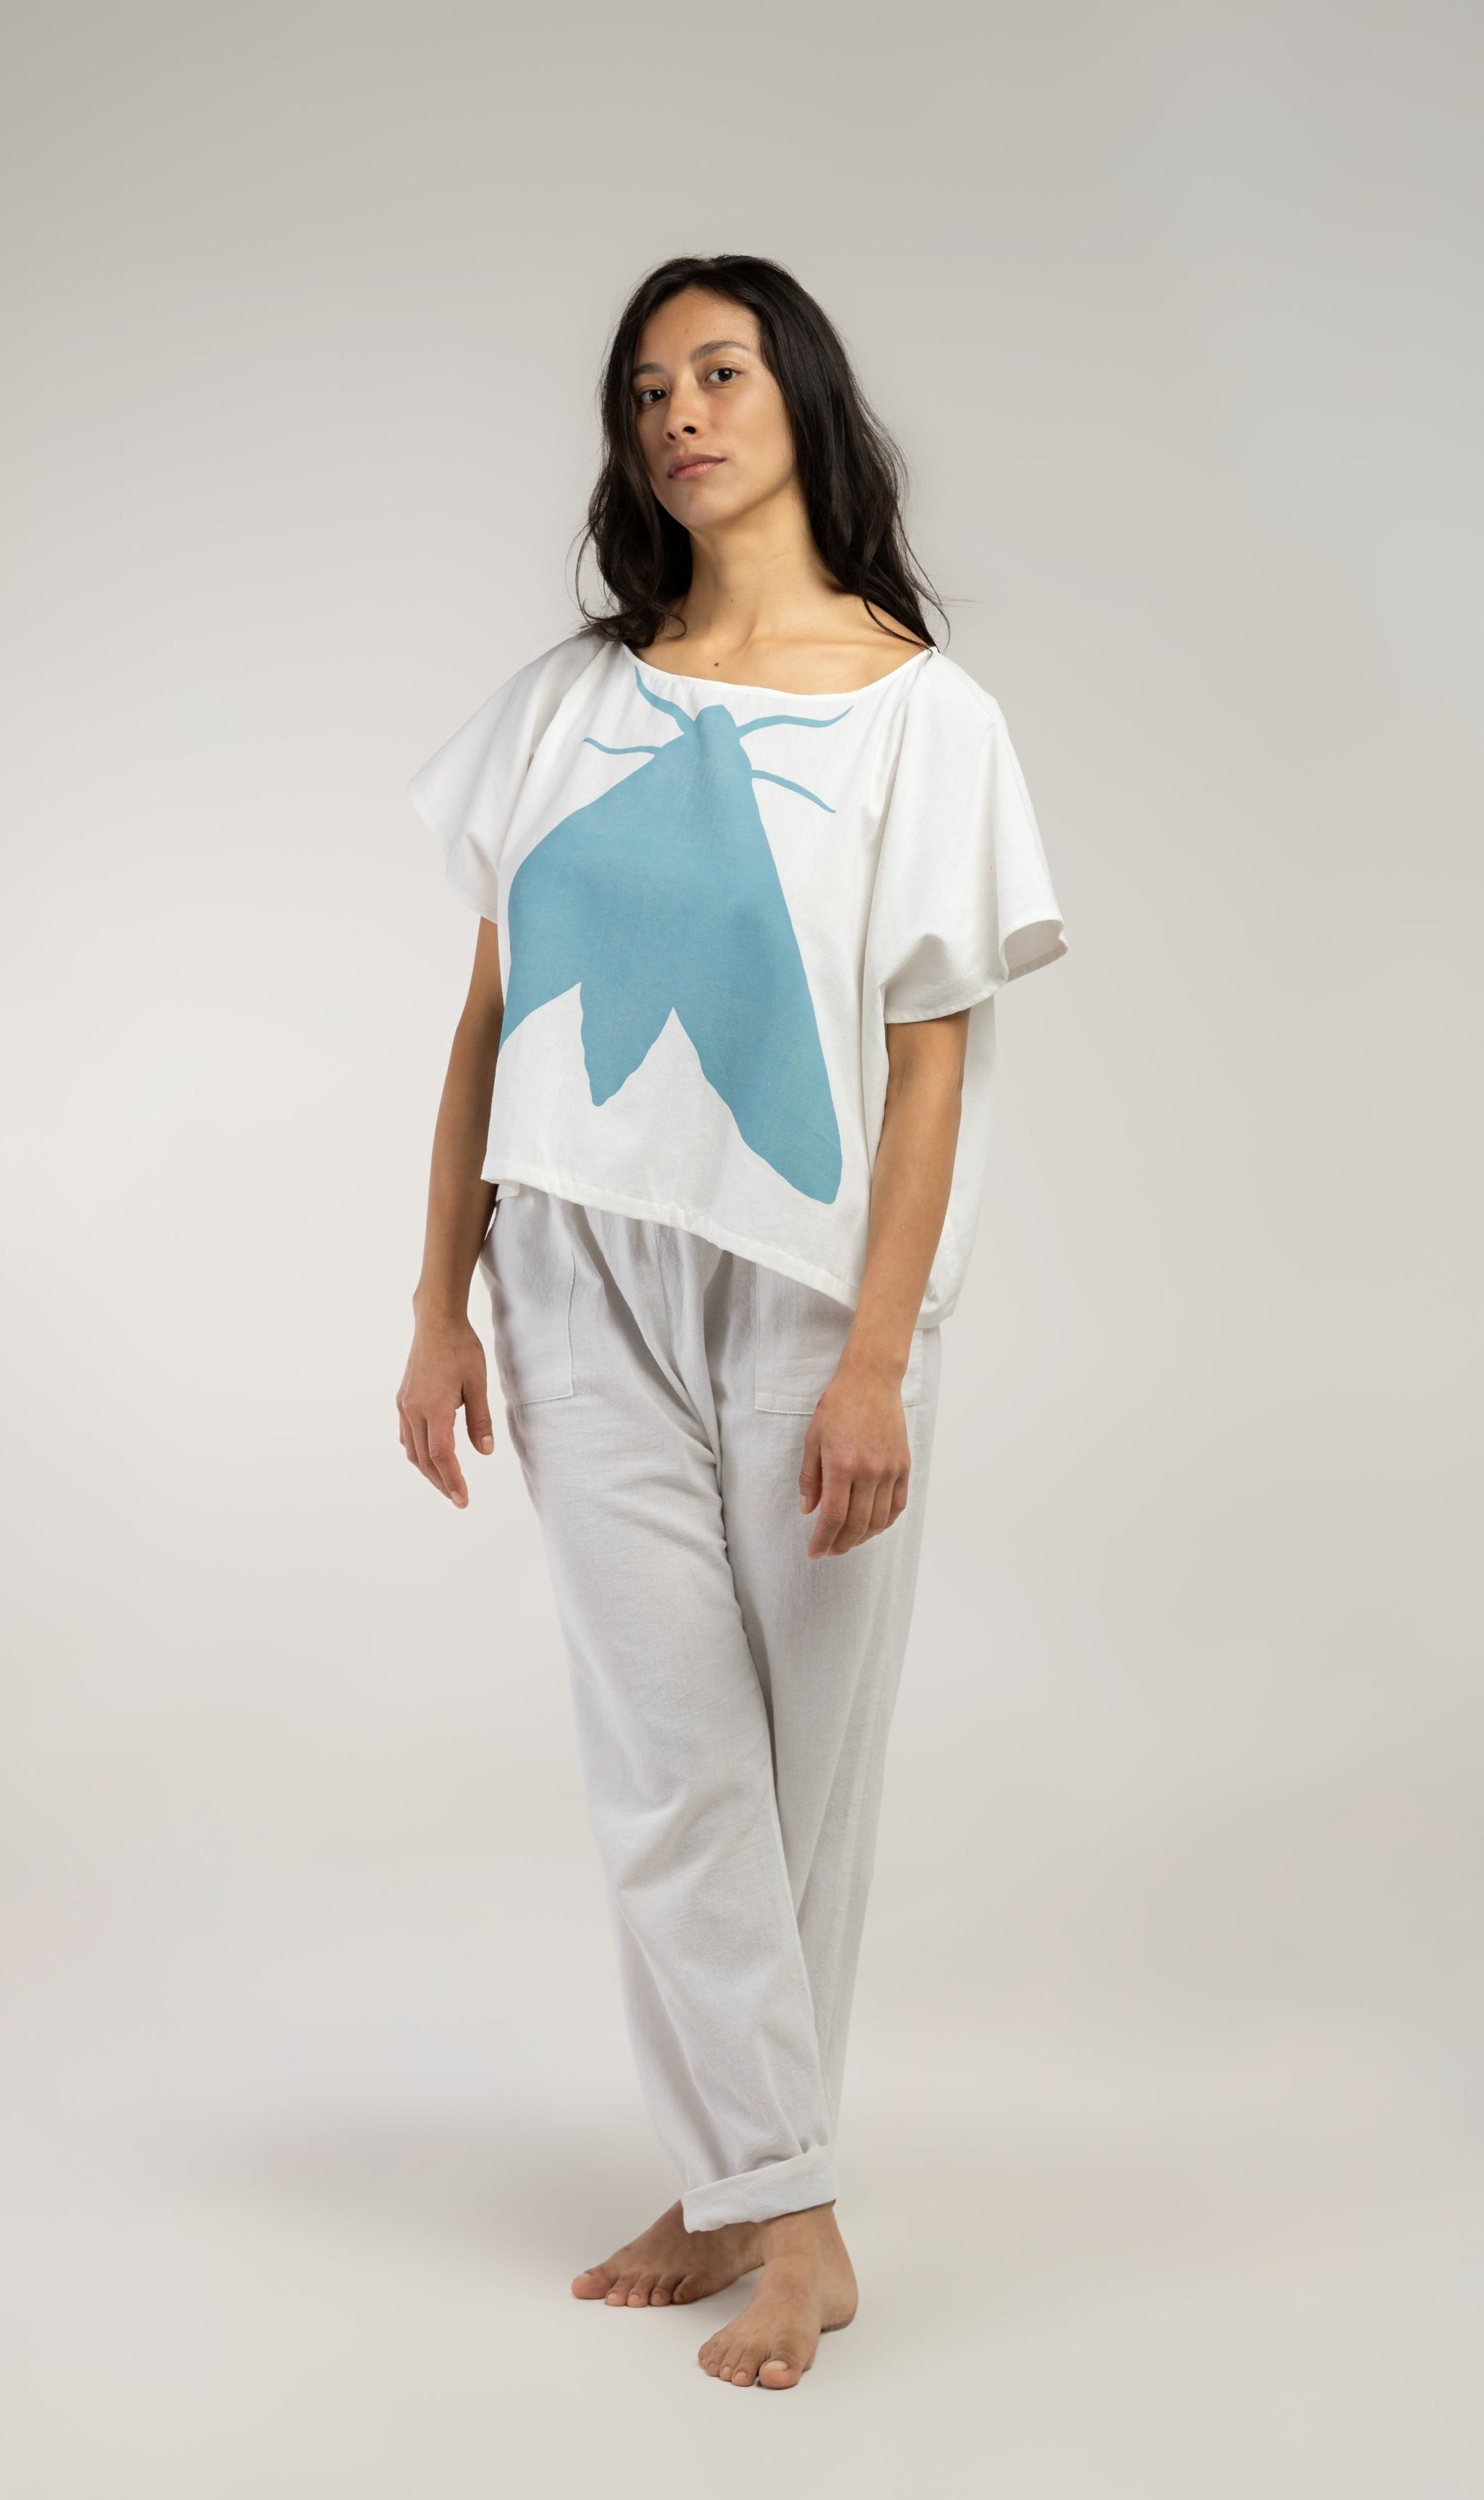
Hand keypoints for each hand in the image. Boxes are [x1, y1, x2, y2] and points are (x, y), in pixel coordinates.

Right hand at [396, 1316, 494, 1507]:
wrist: (436, 1322)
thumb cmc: (461, 1348)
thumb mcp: (478, 1384)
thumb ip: (480, 1419)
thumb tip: (484, 1451)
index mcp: (434, 1408)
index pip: (442, 1455)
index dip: (452, 1480)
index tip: (462, 1499)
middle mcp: (413, 1410)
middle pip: (425, 1459)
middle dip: (441, 1482)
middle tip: (458, 1498)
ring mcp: (405, 1405)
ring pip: (412, 1450)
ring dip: (428, 1471)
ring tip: (445, 1483)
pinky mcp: (403, 1400)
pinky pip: (407, 1435)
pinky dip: (418, 1453)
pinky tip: (427, 1457)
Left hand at [797, 1357, 910, 1558]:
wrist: (871, 1381)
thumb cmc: (837, 1406)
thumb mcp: (812, 1439)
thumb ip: (810, 1477)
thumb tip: (808, 1510)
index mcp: (841, 1465)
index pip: (832, 1517)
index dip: (822, 1540)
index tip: (814, 1553)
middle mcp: (869, 1472)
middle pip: (856, 1525)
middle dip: (840, 1545)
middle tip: (828, 1550)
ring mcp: (890, 1470)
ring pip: (879, 1520)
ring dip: (862, 1538)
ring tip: (847, 1541)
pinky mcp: (904, 1466)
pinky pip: (898, 1505)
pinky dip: (885, 1522)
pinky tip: (872, 1526)